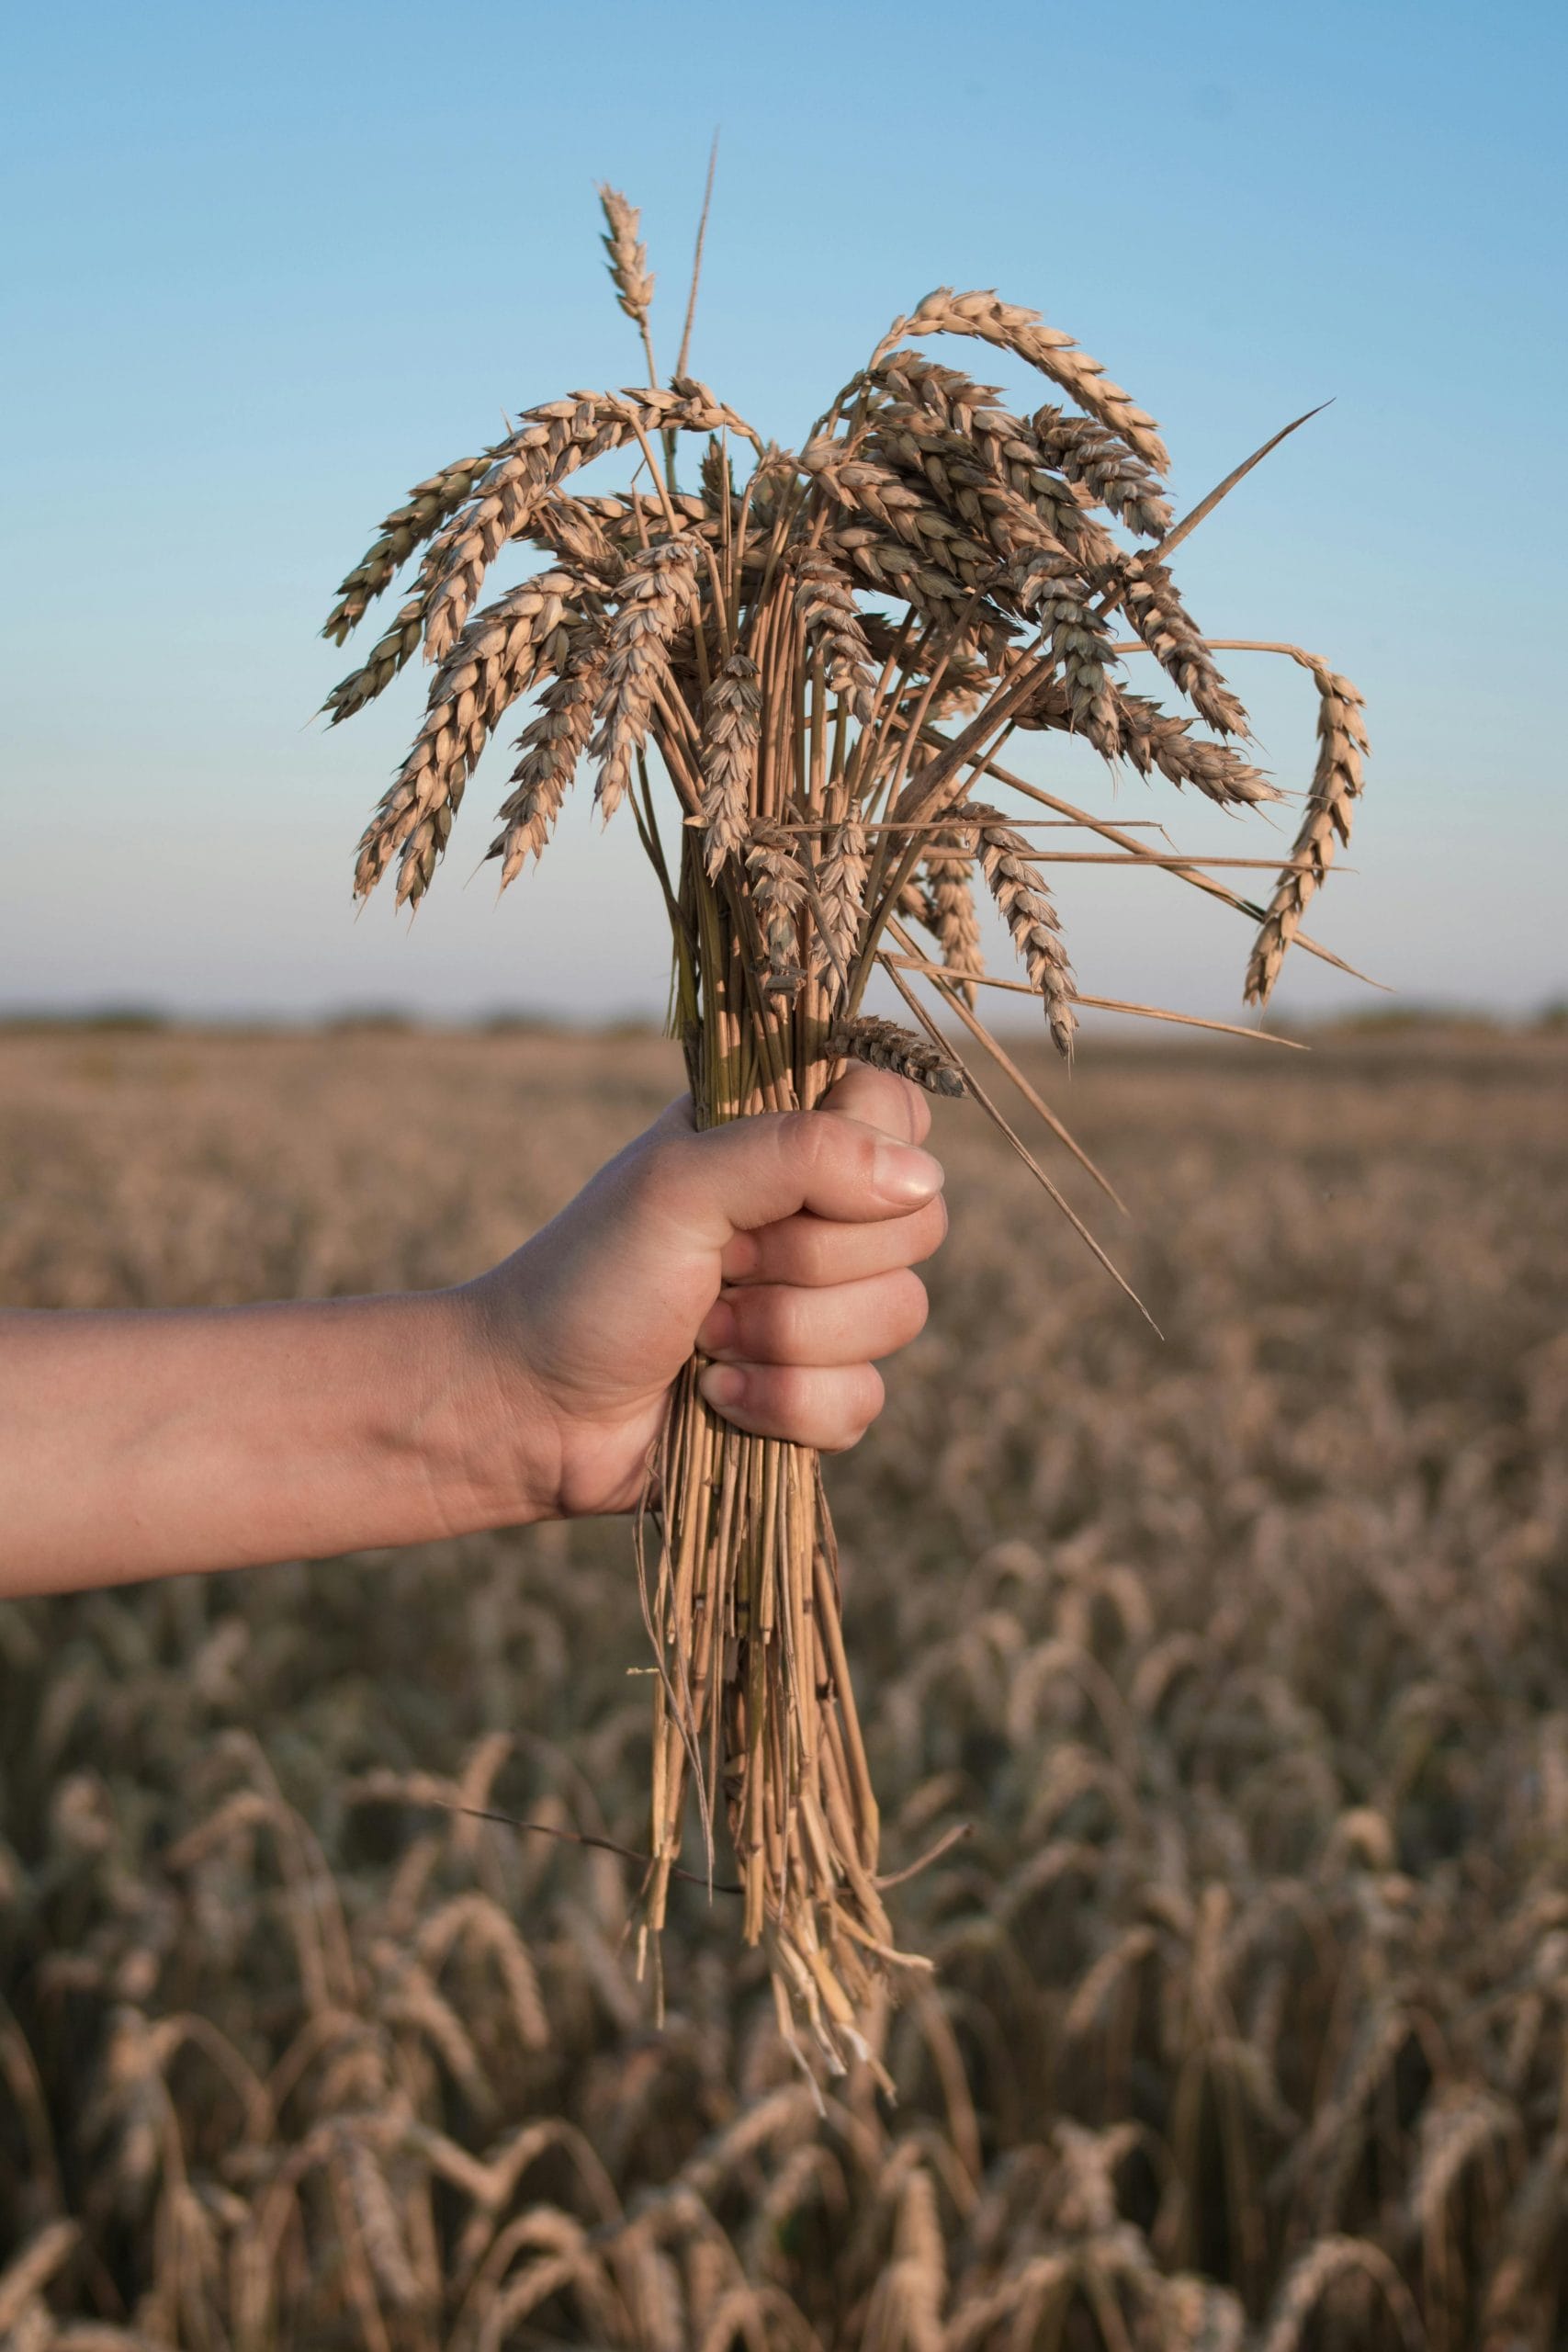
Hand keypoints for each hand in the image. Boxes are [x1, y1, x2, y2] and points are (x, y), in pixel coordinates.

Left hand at [459, 1064, 947, 1521]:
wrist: (530, 1407)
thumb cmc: (589, 1277)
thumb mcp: (680, 1185)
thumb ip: (800, 1153)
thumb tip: (922, 1178)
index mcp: (780, 1141)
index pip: (895, 1111)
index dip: (867, 1152)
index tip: (787, 1182)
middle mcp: (814, 1217)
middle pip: (917, 1223)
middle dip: (808, 1261)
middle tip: (721, 1266)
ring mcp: (822, 1309)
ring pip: (898, 1315)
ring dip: (786, 1337)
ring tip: (707, 1335)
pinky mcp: (816, 1394)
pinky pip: (863, 1401)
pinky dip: (783, 1404)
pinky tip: (716, 1397)